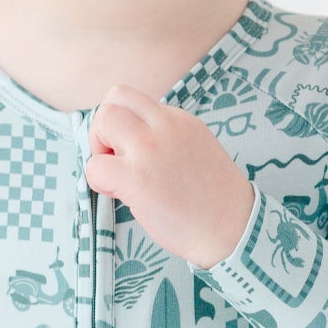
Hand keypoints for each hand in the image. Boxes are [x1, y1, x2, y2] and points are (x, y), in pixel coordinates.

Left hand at [83, 83, 255, 268]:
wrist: (232, 228)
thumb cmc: (213, 198)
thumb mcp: (196, 148)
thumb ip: (166, 137)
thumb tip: (130, 142)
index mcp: (179, 119)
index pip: (132, 99)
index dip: (122, 122)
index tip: (130, 148)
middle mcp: (165, 126)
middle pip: (113, 100)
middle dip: (104, 129)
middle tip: (116, 159)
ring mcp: (149, 149)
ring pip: (102, 121)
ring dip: (98, 149)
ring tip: (117, 175)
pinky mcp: (136, 178)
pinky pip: (95, 166)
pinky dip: (98, 181)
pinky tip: (120, 195)